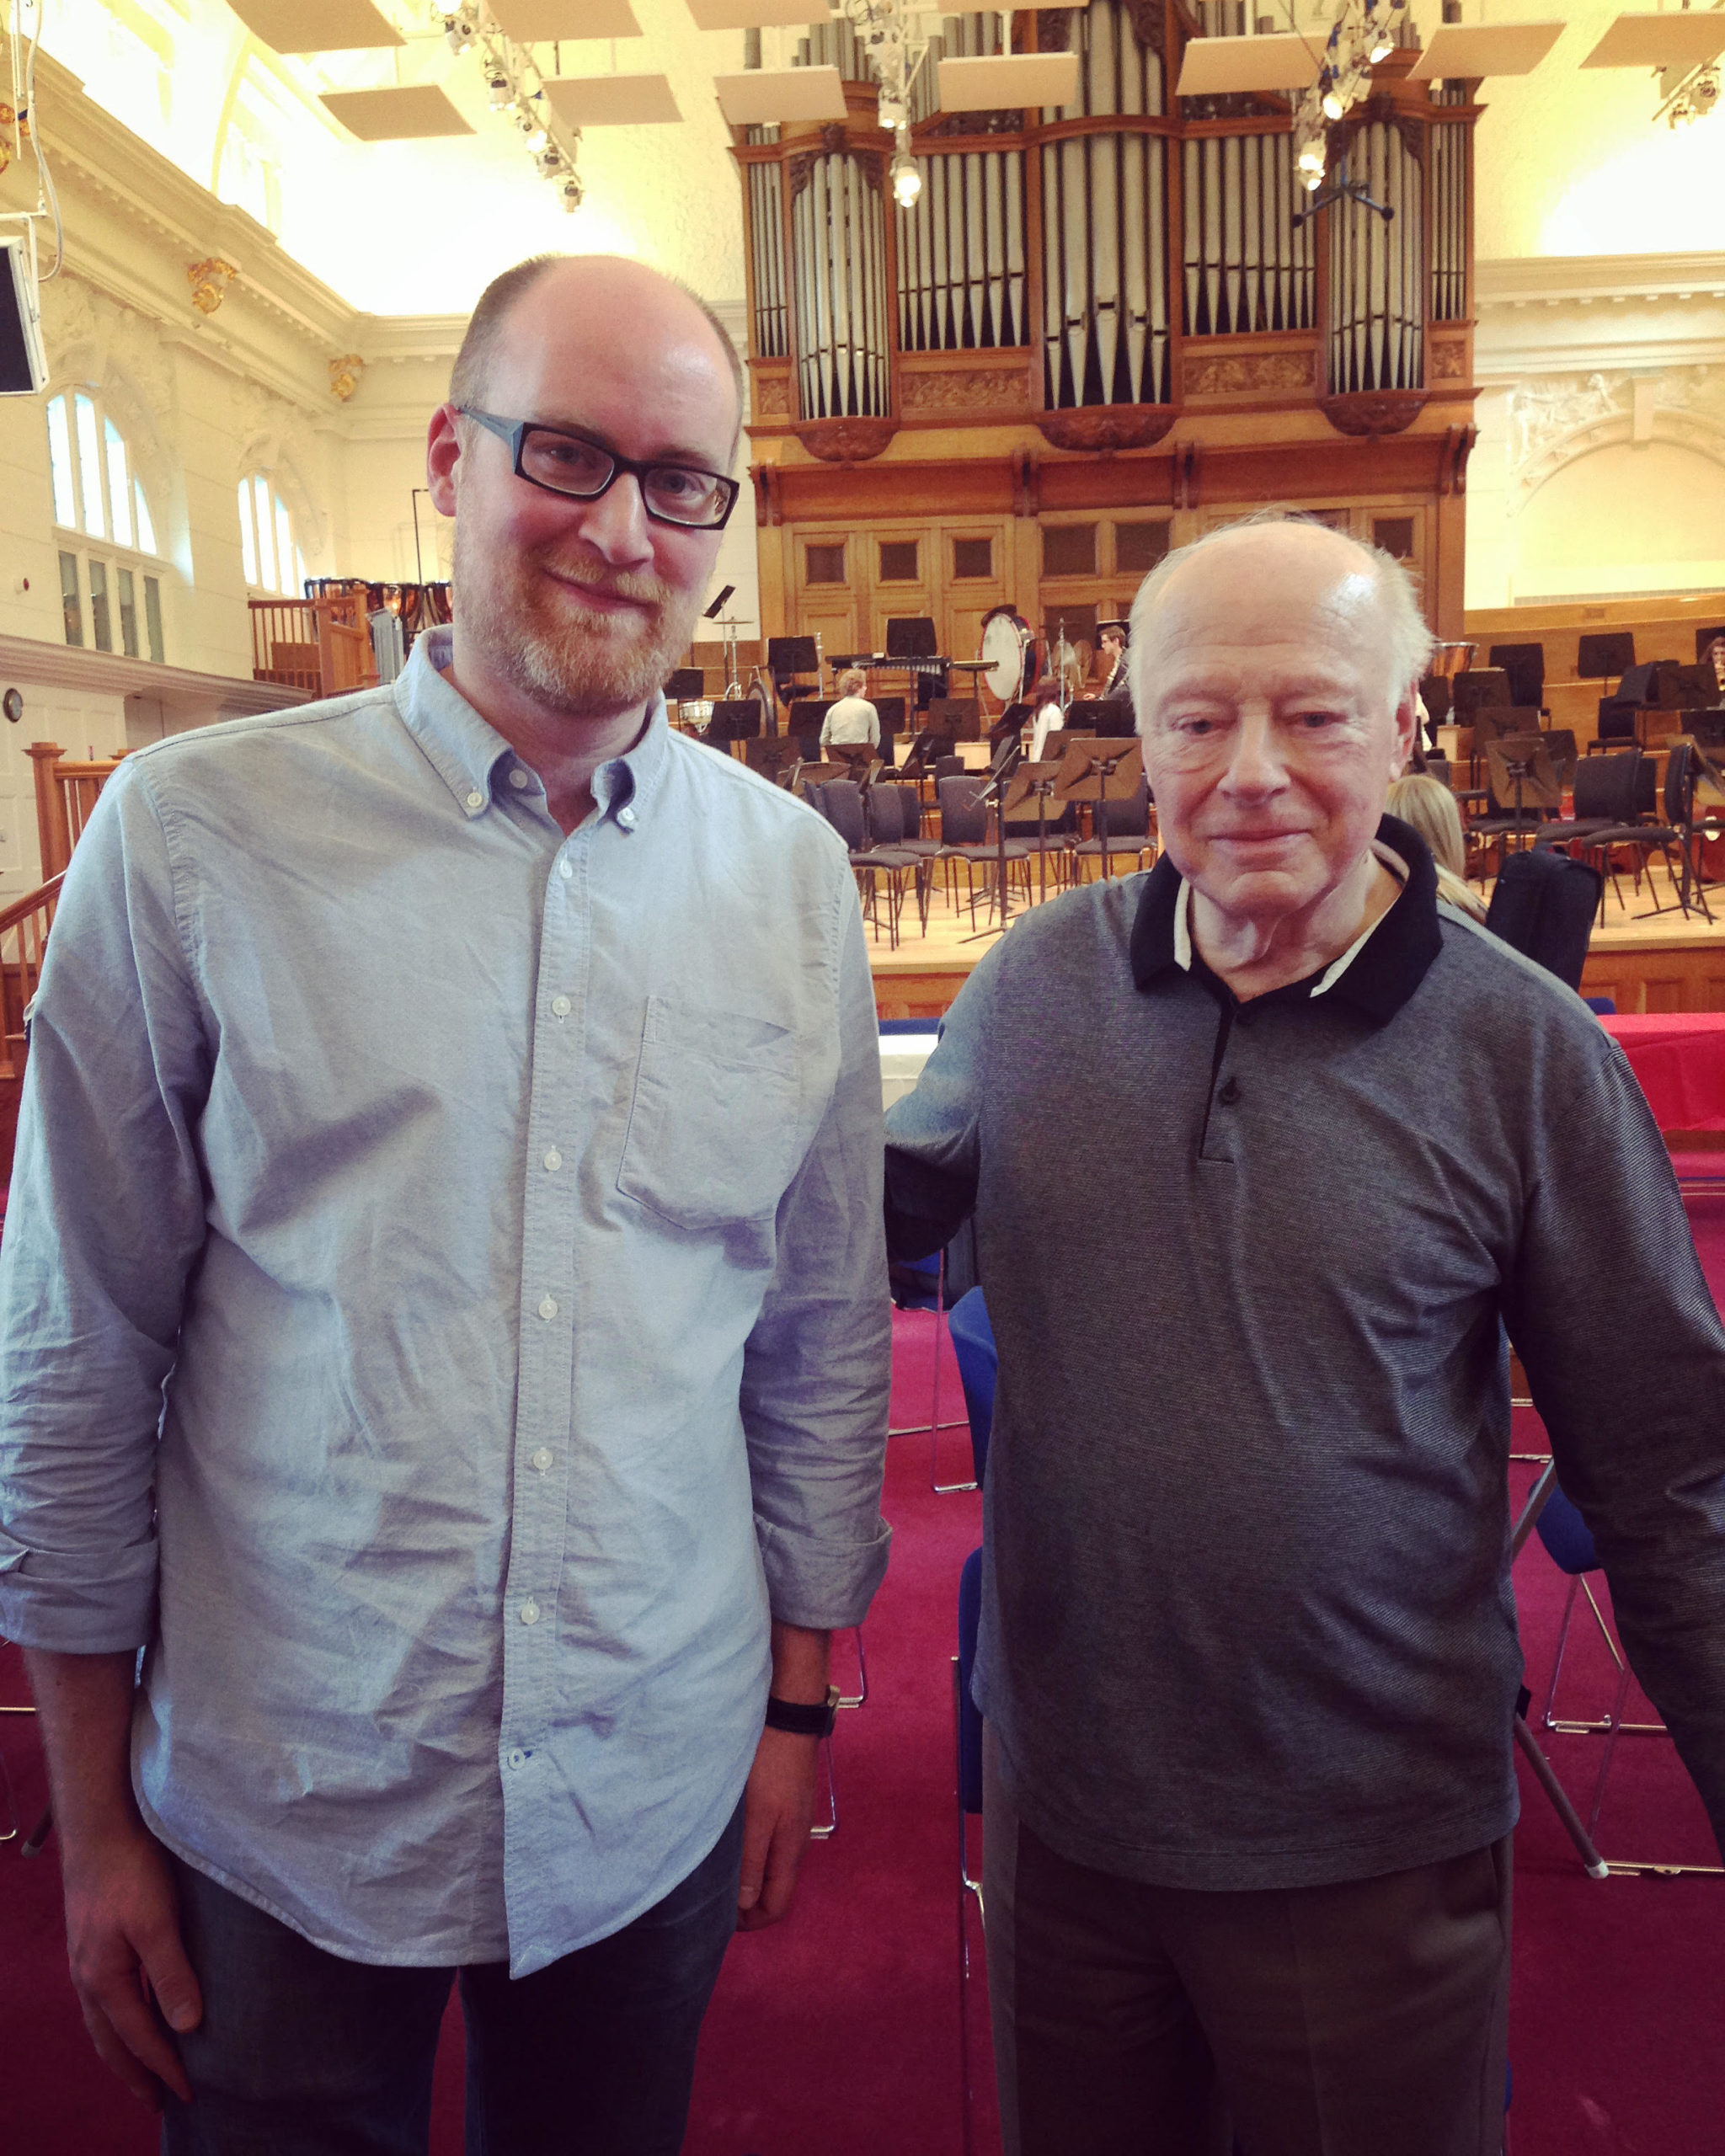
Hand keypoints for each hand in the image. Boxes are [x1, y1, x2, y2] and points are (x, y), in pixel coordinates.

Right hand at [61, 1824, 201, 2108]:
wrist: (100, 1828)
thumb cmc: (131, 1871)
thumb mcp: (158, 1923)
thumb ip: (171, 1974)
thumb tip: (186, 2028)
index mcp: (104, 1981)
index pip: (140, 2039)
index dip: (164, 2068)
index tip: (187, 2093)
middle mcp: (88, 1979)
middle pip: (112, 2042)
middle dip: (135, 2074)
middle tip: (158, 2101)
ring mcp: (87, 1962)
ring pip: (104, 2023)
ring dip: (124, 2051)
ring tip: (145, 2069)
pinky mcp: (93, 1944)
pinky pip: (104, 2000)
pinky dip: (119, 2021)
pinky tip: (134, 2015)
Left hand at [735, 1727, 820, 1930]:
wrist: (788, 1719)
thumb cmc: (771, 1767)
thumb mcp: (758, 1817)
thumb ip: (752, 1860)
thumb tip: (746, 1904)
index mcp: (791, 1851)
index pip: (778, 1906)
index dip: (752, 1921)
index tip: (723, 1918)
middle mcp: (796, 1843)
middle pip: (774, 1889)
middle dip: (747, 1901)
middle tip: (714, 1895)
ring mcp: (793, 1823)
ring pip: (771, 1866)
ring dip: (747, 1876)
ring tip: (718, 1870)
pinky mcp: (786, 1806)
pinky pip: (770, 1844)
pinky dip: (751, 1854)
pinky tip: (730, 1840)